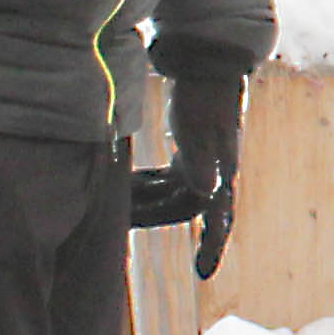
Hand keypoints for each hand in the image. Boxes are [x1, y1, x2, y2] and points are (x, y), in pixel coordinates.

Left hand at [133, 68, 246, 279]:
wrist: (209, 61)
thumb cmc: (203, 95)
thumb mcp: (198, 127)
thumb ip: (200, 160)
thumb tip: (206, 194)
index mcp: (219, 172)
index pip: (217, 217)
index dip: (212, 245)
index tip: (204, 272)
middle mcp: (214, 172)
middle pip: (181, 208)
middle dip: (152, 217)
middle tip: (119, 224)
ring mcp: (201, 162)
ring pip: (171, 195)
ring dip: (145, 200)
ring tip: (114, 200)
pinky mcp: (189, 151)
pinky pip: (167, 179)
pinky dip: (148, 185)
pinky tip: (127, 182)